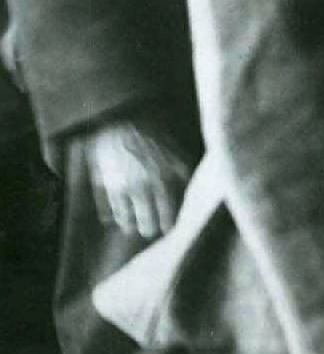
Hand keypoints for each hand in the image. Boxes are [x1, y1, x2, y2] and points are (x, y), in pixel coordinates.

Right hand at [77, 118, 188, 236]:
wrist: (118, 121)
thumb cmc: (149, 135)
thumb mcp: (172, 151)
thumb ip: (181, 169)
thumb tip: (190, 185)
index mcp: (161, 178)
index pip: (167, 209)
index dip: (167, 221)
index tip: (168, 230)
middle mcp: (141, 186)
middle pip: (145, 218)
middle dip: (148, 227)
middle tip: (149, 232)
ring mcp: (120, 186)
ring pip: (125, 215)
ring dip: (128, 223)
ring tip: (131, 228)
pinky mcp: (103, 183)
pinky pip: (106, 205)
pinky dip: (109, 214)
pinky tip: (111, 218)